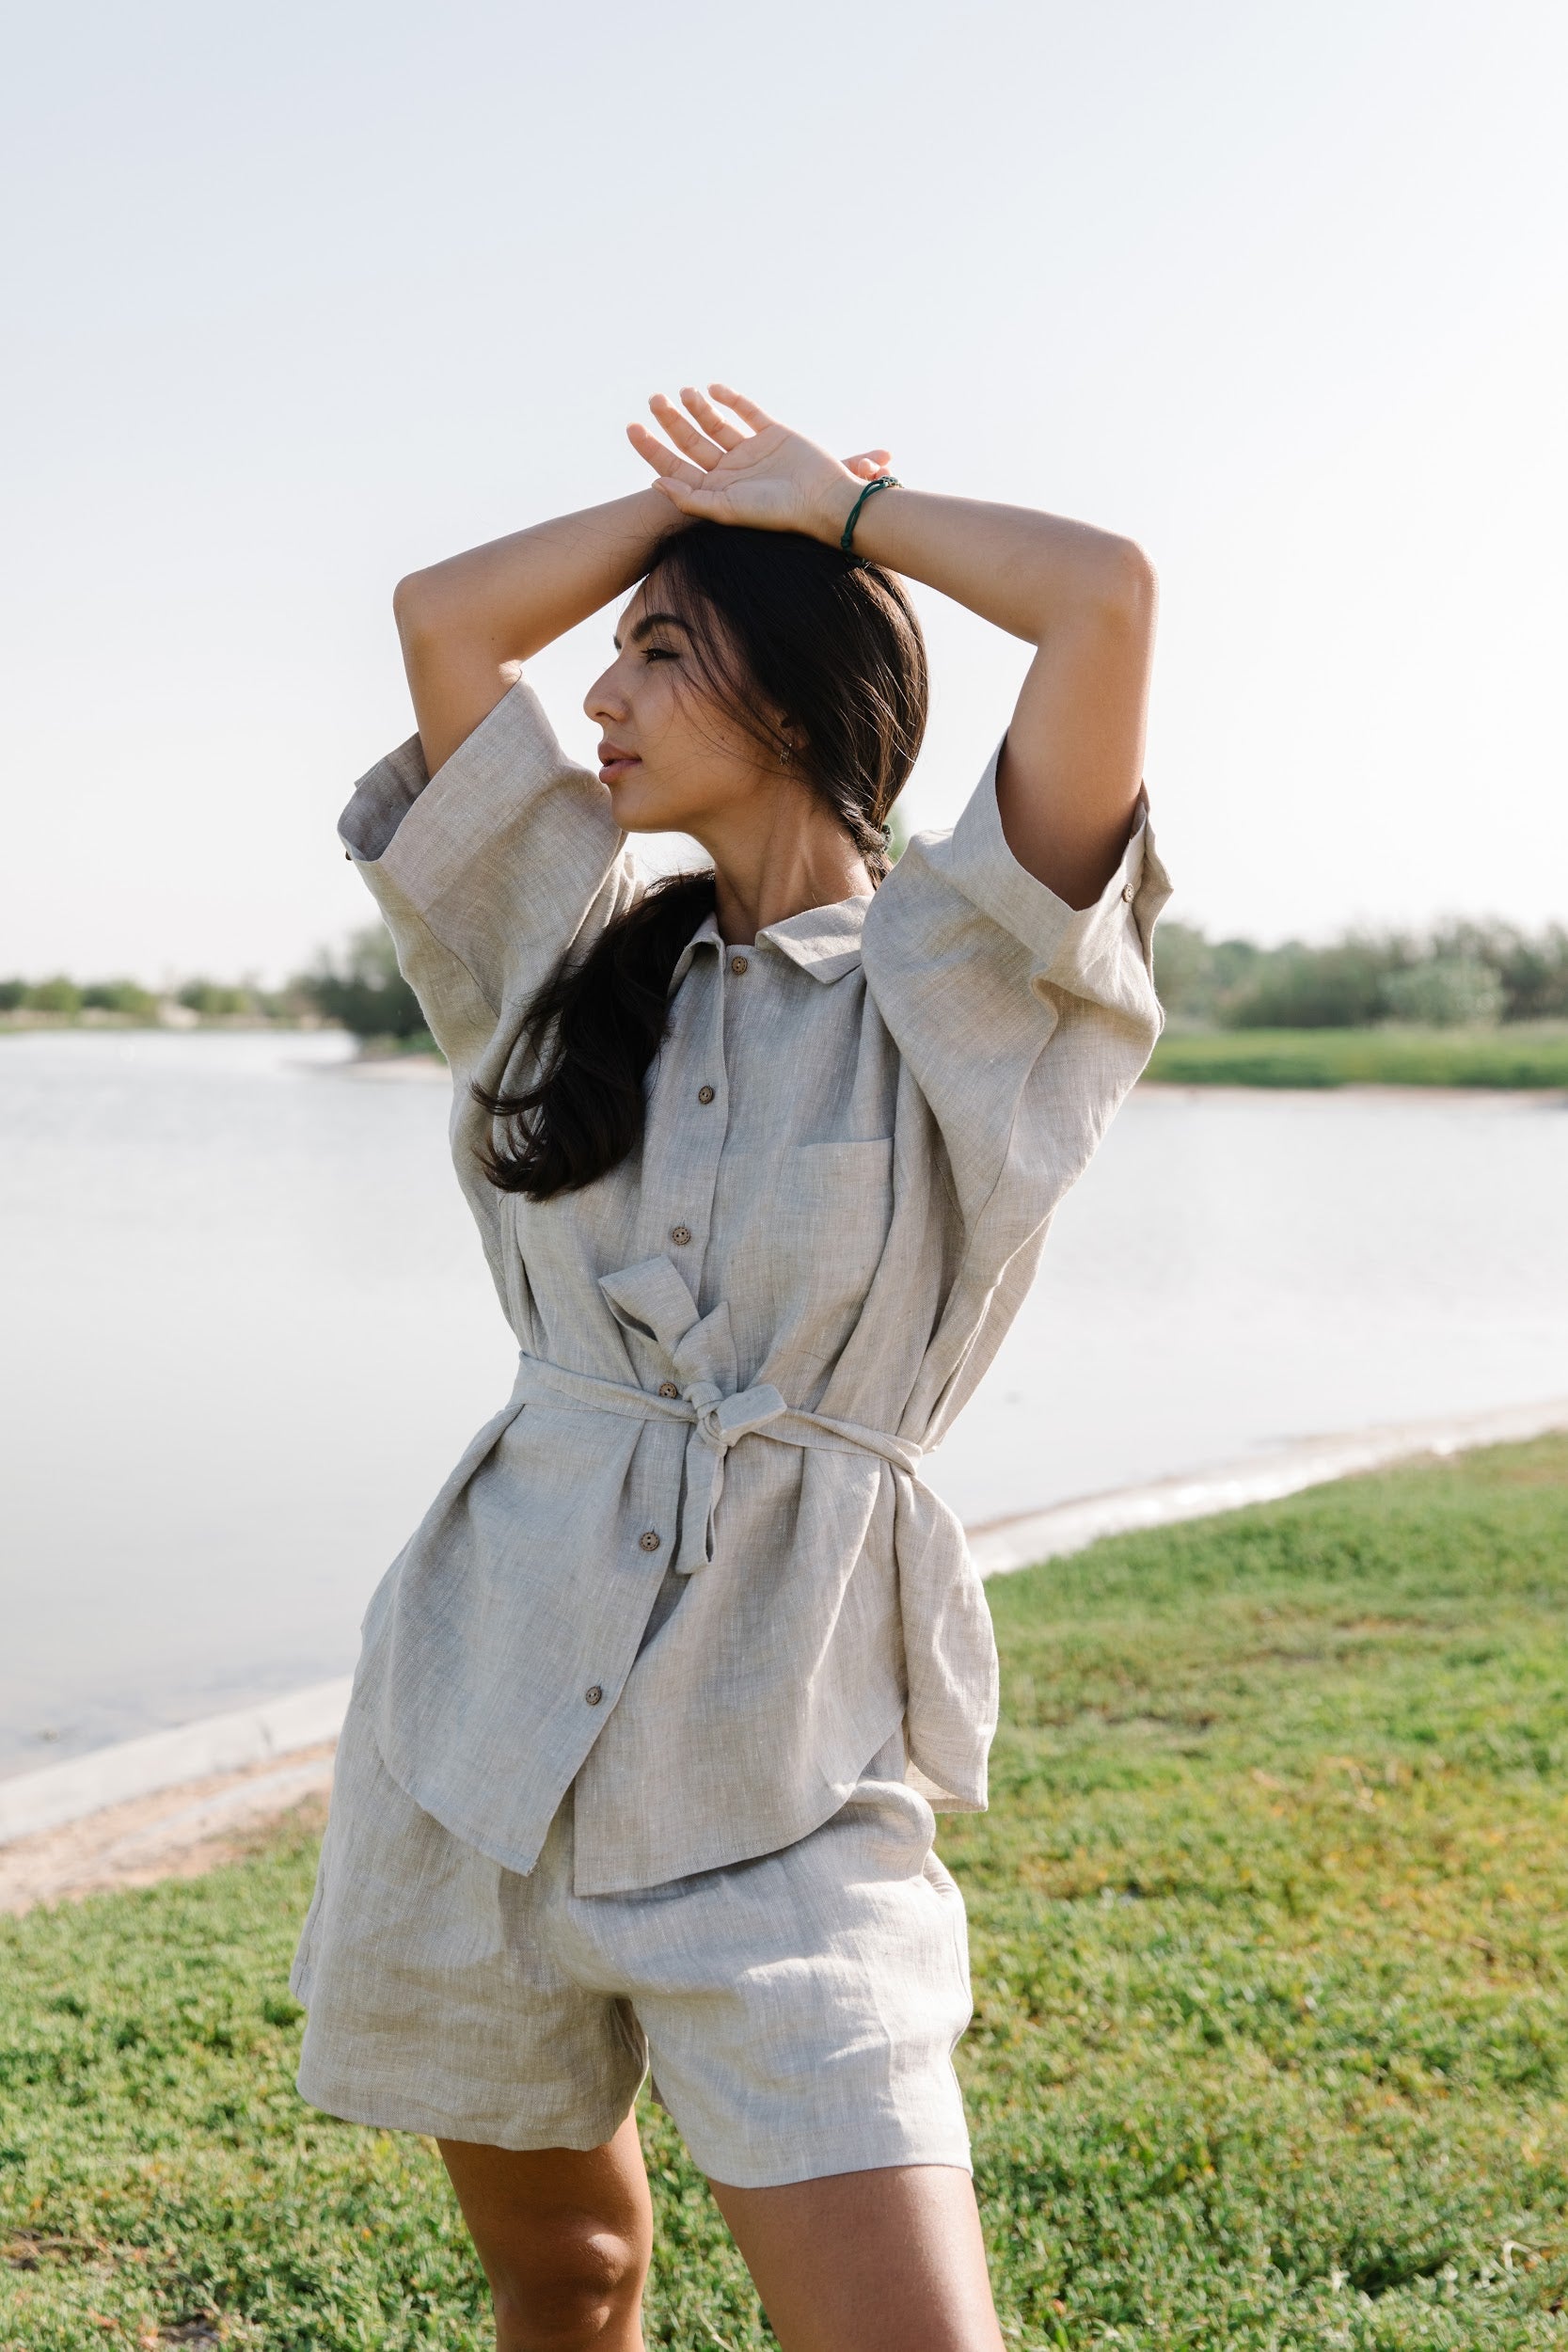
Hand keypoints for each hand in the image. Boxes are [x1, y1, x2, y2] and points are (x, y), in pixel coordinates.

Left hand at [627, 384, 890, 541]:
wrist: (823, 500)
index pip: (674, 467)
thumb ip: (690, 498)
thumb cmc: (775, 512)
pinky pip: (748, 411)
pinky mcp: (773, 433)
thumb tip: (654, 482)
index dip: (651, 449)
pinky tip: (715, 389)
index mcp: (715, 490)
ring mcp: (751, 450)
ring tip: (684, 393)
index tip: (632, 428)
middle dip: (670, 420)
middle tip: (654, 399)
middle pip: (690, 441)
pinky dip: (731, 399)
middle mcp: (730, 470)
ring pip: (715, 423)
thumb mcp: (727, 509)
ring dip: (698, 406)